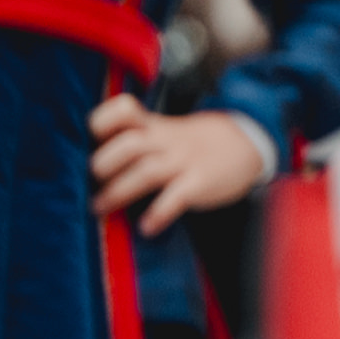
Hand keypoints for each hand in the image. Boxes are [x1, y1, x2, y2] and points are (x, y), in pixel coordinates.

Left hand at [89, 96, 271, 234]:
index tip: (90, 139)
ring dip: (118, 192)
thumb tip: (91, 163)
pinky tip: (147, 227)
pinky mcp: (201, 182)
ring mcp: (185, 161)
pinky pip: (177, 197)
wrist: (249, 143)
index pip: (124, 110)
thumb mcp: (168, 131)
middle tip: (93, 183)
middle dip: (104, 164)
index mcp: (155, 126)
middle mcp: (167, 141)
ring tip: (100, 208)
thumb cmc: (196, 143)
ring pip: (147, 172)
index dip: (102, 122)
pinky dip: (159, 213)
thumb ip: (136, 138)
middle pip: (129, 145)